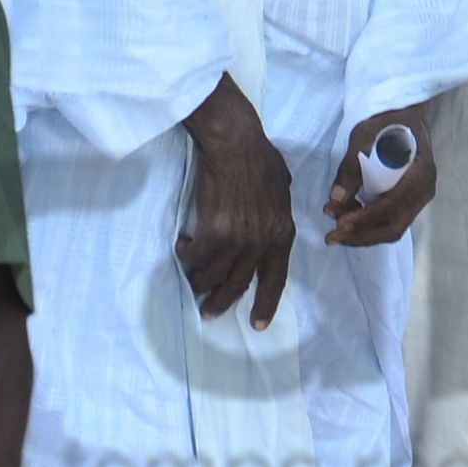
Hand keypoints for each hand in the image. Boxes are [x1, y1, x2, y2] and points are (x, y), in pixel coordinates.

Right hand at [177, 75, 295, 325]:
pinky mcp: (213, 231)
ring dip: (200, 281)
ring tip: (191, 283)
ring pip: (214, 274)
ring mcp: (238, 238)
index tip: (258, 323)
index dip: (266, 303)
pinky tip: (184, 247)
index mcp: (283, 233)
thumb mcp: (283, 188)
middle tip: (209, 314)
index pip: (276, 278)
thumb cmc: (260, 157)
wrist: (235, 143)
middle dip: (223, 302)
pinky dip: (187, 256)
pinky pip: (195, 256)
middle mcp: (262, 242)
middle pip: (240, 283)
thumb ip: (278, 211)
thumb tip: (271, 219)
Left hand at [326, 103, 436, 245]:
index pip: (391, 206)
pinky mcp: (411, 199)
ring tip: (334, 227)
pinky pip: (391, 219)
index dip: (365, 218)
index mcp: (420, 173)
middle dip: (361, 235)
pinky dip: (368, 223)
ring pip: (392, 227)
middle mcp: (424, 190)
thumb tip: (336, 197)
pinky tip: (347, 217)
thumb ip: (351, 167)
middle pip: (393, 227)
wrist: (406, 112)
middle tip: (332, 236)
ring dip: (362, 232)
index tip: (339, 223)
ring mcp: (420, 197)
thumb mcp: (364, 135)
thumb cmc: (387, 119)